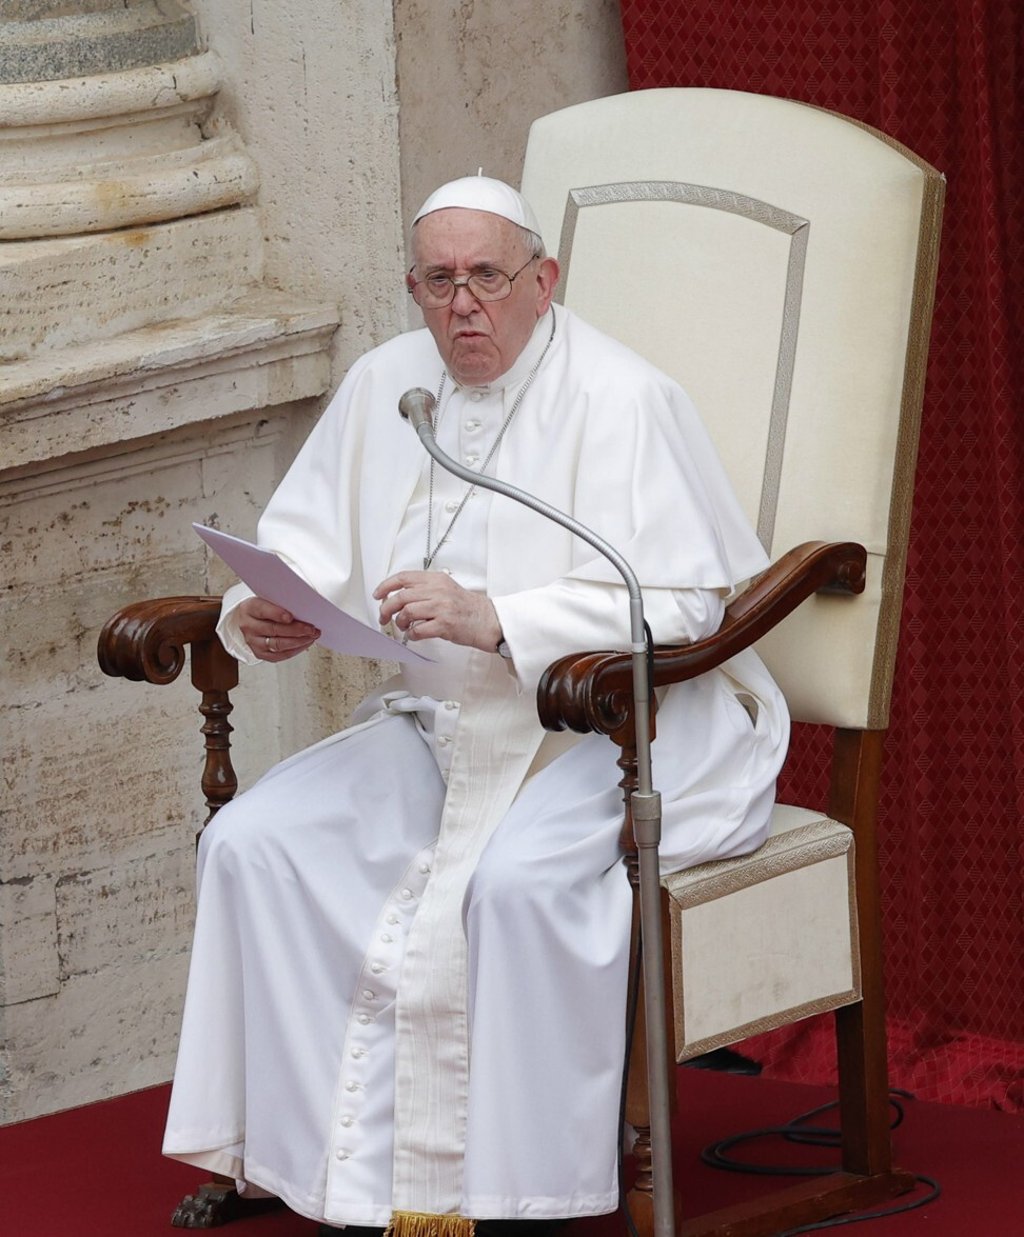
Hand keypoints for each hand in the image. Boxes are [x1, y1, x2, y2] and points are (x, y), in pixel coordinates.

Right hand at [237, 596, 319, 661]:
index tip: (290, 617)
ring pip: (277, 644)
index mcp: (250, 608)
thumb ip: (281, 603)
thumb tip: (302, 609)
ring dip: (298, 641)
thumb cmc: (263, 608)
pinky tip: (304, 644)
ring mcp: (253, 642)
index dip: (277, 614)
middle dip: (296, 630)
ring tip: (311, 636)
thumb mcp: (268, 599)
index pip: (263, 610)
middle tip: (311, 628)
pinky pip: (279, 655)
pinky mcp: (260, 653)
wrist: (248, 619)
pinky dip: (295, 650)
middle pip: (273, 629)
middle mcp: (249, 626)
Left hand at [374, 570, 501, 652]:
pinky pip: (418, 630)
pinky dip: (412, 635)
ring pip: (407, 613)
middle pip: (400, 597)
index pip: (403, 577)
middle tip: (384, 617)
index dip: (386, 586)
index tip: (378, 595)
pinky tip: (415, 635)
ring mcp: (441, 607)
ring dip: (400, 623)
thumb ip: (424, 589)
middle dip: (387, 609)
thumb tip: (399, 597)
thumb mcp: (445, 588)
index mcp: (436, 579)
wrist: (487, 620)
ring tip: (404, 627)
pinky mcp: (444, 624)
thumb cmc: (466, 607)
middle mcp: (437, 591)